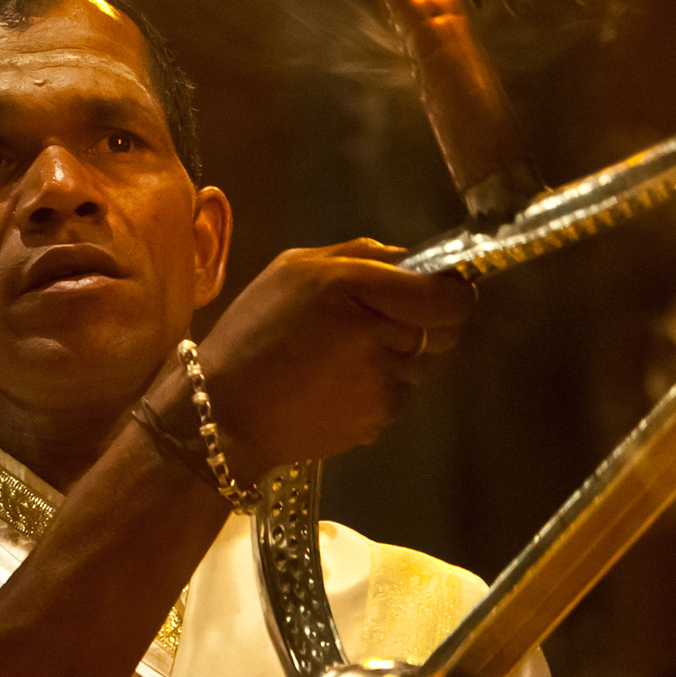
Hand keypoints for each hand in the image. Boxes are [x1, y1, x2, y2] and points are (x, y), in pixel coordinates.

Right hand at [179, 239, 474, 478]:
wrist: (224, 414)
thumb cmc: (254, 332)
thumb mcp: (293, 269)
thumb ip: (359, 254)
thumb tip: (409, 261)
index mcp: (356, 286)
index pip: (447, 297)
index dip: (452, 296)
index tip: (436, 295)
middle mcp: (379, 336)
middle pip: (440, 331)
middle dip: (418, 326)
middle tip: (371, 326)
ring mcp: (381, 385)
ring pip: (418, 365)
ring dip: (395, 359)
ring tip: (340, 361)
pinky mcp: (378, 422)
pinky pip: (396, 396)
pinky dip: (378, 391)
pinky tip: (335, 389)